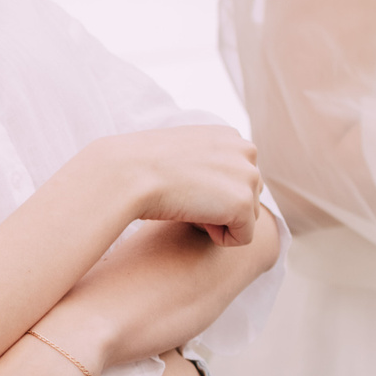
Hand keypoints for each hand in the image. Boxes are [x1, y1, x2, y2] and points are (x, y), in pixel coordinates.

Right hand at [91, 126, 259, 245]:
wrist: (128, 174)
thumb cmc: (144, 166)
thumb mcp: (182, 151)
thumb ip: (208, 160)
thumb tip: (216, 182)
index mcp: (230, 136)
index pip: (238, 178)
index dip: (212, 192)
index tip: (185, 186)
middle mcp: (246, 150)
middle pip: (248, 197)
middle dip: (221, 207)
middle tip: (186, 200)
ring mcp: (248, 176)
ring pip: (246, 218)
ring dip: (219, 222)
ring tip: (188, 208)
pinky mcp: (243, 204)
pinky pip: (242, 237)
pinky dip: (220, 239)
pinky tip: (194, 223)